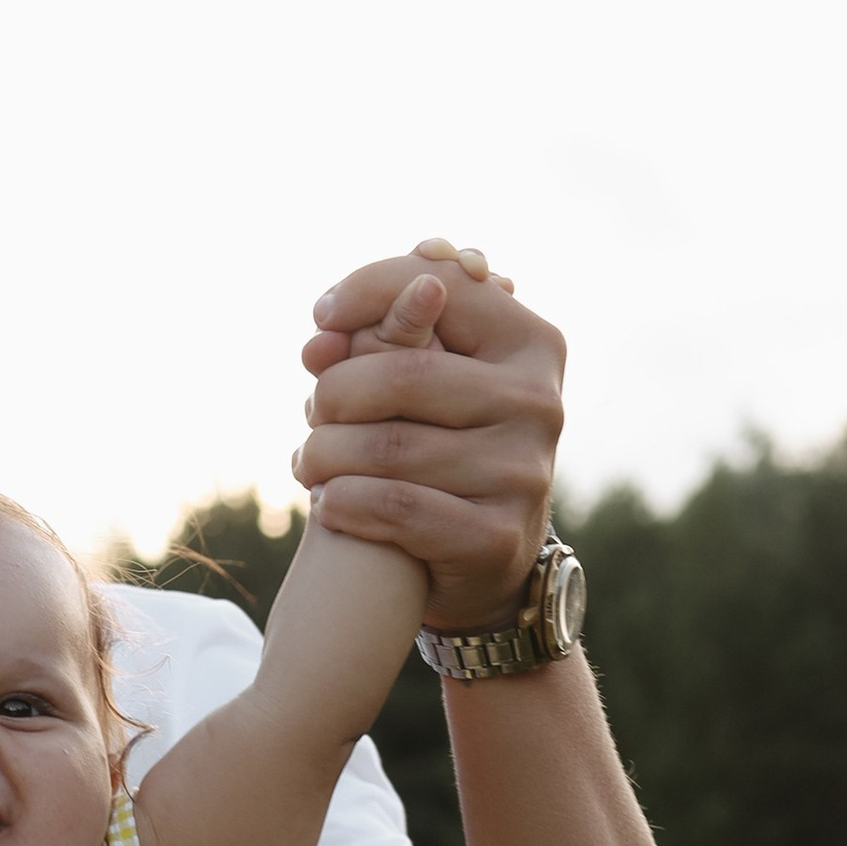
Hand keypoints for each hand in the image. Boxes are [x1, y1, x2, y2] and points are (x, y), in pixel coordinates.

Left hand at [295, 238, 563, 633]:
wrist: (483, 560)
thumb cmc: (444, 448)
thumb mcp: (427, 384)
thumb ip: (383, 341)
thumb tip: (320, 335)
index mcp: (529, 343)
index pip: (440, 285)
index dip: (368, 290)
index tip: (320, 319)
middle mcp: (538, 402)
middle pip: (403, 374)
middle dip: (335, 393)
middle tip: (311, 414)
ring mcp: (523, 472)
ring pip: (389, 446)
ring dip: (325, 455)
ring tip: (307, 463)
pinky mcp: (497, 536)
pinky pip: (396, 507)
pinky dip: (345, 503)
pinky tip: (327, 503)